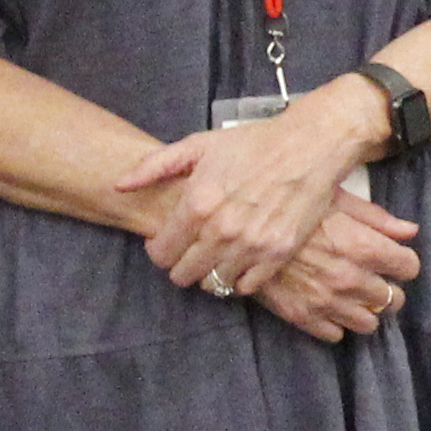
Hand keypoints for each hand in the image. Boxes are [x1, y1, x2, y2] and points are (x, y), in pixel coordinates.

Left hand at [119, 81, 396, 298]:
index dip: (158, 249)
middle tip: (190, 251)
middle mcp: (221, 231)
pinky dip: (239, 279)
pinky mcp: (277, 254)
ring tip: (215, 257)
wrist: (309, 146)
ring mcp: (251, 246)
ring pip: (214, 285)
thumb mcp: (199, 145)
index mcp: (197, 204)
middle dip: (181, 265)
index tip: (166, 242)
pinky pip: (246, 287)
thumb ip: (155, 166)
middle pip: (183, 275)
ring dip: (210, 274)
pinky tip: (240, 261)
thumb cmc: (253, 143)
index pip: (160, 253)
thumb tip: (121, 185)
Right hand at [252, 191, 422, 341]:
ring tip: (354, 296)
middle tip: (376, 279)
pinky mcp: (302, 316)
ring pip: (368, 324)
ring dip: (365, 311)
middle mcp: (350, 279)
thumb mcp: (336, 198)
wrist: (240, 227)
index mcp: (363, 246)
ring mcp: (326, 302)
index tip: (395, 259)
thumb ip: (377, 218)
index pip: (409, 267)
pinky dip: (336, 323)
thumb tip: (410, 231)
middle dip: (388, 289)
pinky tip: (329, 306)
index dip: (403, 262)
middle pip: (393, 299)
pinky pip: (335, 335)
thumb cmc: (290, 204)